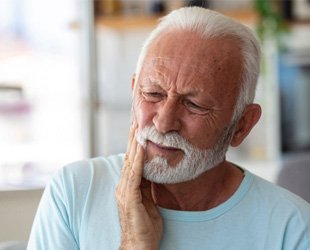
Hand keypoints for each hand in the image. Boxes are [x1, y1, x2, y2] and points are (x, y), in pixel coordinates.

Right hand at [115, 125, 162, 249]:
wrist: (139, 245)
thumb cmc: (145, 226)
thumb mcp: (148, 200)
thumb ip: (147, 186)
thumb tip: (151, 172)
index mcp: (128, 186)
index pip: (132, 161)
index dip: (135, 145)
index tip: (139, 131)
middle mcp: (123, 186)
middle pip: (129, 158)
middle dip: (133, 139)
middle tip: (136, 122)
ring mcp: (124, 191)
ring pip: (130, 163)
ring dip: (134, 145)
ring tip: (138, 128)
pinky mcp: (129, 197)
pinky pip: (134, 175)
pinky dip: (138, 159)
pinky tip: (141, 147)